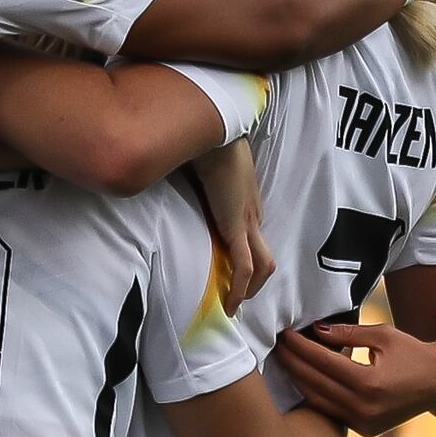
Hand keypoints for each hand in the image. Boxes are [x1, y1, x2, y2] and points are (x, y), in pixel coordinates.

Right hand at [189, 142, 275, 308]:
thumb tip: (170, 182)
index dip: (243, 258)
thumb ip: (193, 181)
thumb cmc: (203, 142)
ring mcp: (248, 222)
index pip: (251, 237)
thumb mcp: (198, 168)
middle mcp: (252, 215)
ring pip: (263, 265)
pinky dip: (240, 288)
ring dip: (250, 289)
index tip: (228, 273)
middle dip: (254, 281)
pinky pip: (245, 266)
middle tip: (235, 298)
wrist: (214, 130)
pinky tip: (229, 304)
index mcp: (245, 202)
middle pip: (265, 256)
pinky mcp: (237, 227)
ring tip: (232, 306)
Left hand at [276, 317, 435, 431]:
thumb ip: (347, 333)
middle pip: (315, 382)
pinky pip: (331, 411)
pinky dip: (315, 395)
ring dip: (298, 380)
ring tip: (282, 361)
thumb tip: (315, 330)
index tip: (284, 333)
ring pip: (318, 400)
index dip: (300, 346)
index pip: (322, 362)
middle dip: (292, 362)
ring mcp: (363, 423)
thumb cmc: (413, 352)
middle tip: (275, 345)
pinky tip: (301, 380)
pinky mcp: (364, 430)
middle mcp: (364, 407)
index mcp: (368, 383)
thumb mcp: (382, 335)